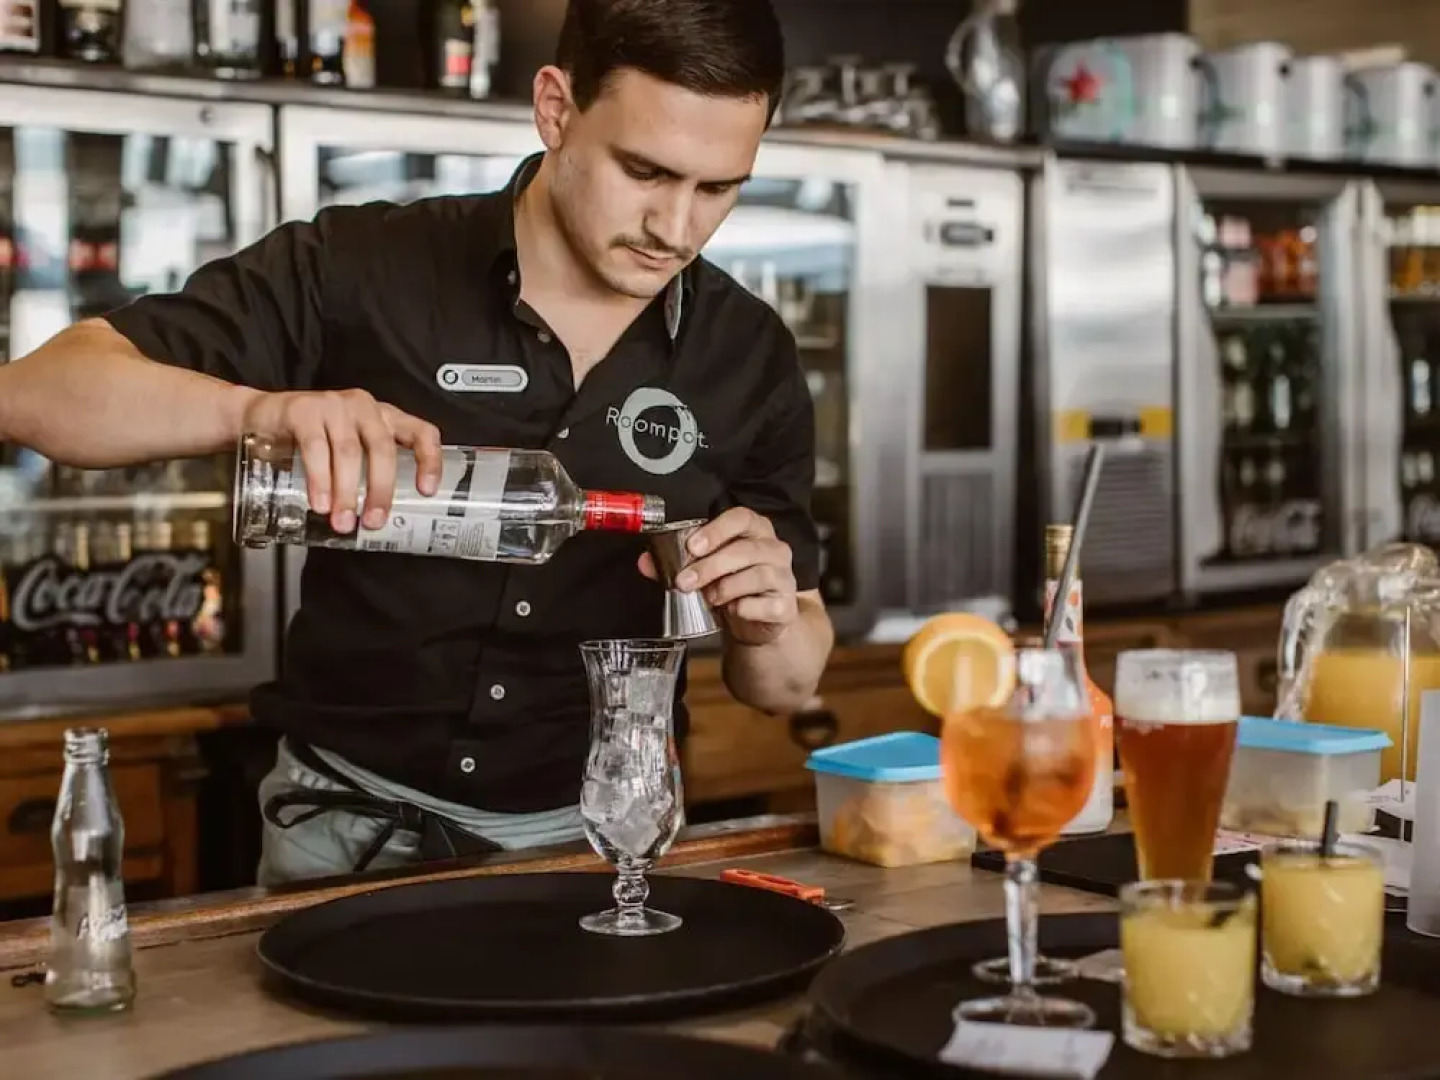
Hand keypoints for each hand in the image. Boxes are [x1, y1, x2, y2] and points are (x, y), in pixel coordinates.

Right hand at [240, 388, 442, 533]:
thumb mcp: (346, 450)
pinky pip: (316, 448)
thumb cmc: (311, 438)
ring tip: (343, 521)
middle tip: (374, 521)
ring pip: (349, 452)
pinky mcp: (303, 410)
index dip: (429, 460)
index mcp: (384, 417)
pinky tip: (320, 502)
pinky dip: (320, 479)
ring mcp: (334, 405)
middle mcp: (364, 407)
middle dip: (380, 489)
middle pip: (382, 448)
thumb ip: (364, 473)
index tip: (427, 490)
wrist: (259, 417)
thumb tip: (376, 522)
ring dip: (347, 492)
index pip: (420, 432)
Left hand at [638, 507, 796, 645]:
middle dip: (710, 566)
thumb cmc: (733, 587)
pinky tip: (733, 610)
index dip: (716, 530)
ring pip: (757, 575)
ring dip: (725, 588)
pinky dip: (744, 609)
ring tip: (709, 597)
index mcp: (755, 531)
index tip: (692, 547)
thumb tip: (646, 562)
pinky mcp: (785, 606)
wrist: (759, 622)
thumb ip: (676, 563)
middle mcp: (774, 549)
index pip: (741, 518)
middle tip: (685, 581)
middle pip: (746, 549)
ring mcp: (784, 578)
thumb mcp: (706, 571)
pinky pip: (766, 605)